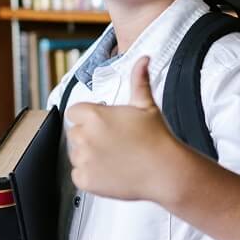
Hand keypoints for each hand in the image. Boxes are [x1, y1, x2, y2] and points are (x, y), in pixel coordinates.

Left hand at [65, 56, 176, 202]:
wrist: (165, 170)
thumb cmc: (157, 138)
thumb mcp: (146, 105)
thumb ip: (139, 80)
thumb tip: (143, 60)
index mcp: (94, 115)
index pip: (75, 113)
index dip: (88, 118)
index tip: (105, 125)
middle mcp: (85, 136)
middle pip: (75, 134)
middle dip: (89, 137)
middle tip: (114, 143)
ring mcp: (83, 159)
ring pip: (76, 155)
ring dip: (89, 156)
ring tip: (115, 157)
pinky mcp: (85, 179)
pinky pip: (78, 175)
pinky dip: (91, 175)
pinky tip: (111, 171)